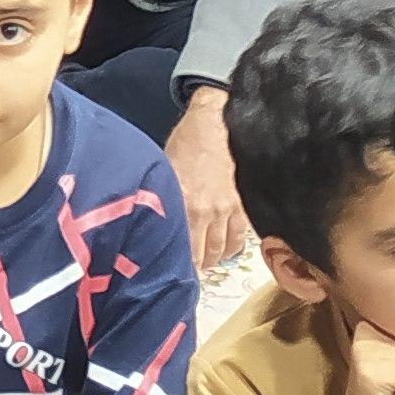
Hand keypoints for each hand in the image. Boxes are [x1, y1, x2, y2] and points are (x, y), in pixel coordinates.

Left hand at [164, 89, 251, 268]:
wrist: (215, 121)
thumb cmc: (183, 144)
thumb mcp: (163, 171)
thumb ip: (163, 202)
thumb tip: (153, 228)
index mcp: (182, 203)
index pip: (179, 249)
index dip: (174, 266)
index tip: (167, 273)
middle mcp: (205, 211)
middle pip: (201, 257)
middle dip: (193, 266)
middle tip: (184, 269)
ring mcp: (226, 210)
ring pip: (221, 251)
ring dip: (211, 259)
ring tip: (202, 260)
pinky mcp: (241, 206)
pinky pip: (239, 239)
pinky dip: (230, 249)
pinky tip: (221, 249)